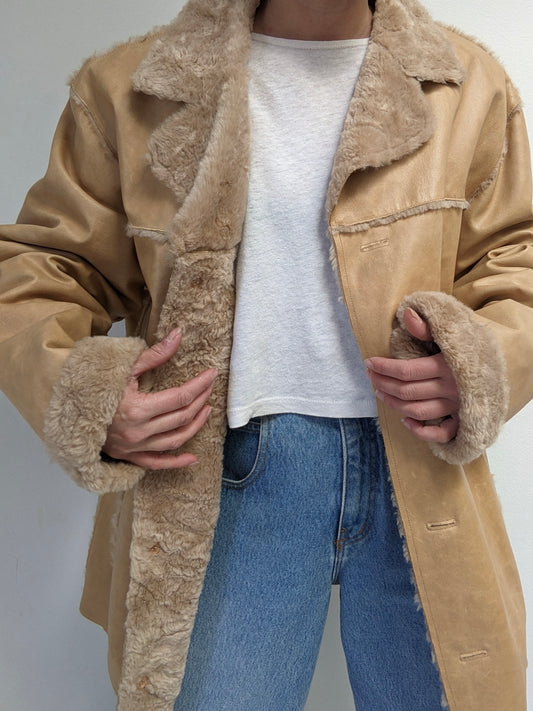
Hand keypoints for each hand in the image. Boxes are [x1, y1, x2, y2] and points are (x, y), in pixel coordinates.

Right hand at [102, 329, 216, 468]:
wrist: (67, 407)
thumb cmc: (94, 384)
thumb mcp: (124, 367)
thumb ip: (154, 354)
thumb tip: (178, 335)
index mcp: (137, 409)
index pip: (180, 397)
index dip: (200, 385)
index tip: (211, 374)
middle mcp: (138, 432)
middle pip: (182, 417)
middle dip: (200, 400)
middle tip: (209, 387)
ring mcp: (133, 447)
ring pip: (175, 440)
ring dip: (195, 425)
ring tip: (206, 410)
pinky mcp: (128, 457)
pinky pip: (157, 464)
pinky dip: (176, 462)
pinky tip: (192, 457)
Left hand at [365, 308, 459, 442]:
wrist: (507, 361)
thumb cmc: (472, 347)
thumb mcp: (452, 332)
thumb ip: (428, 327)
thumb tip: (406, 314)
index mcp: (446, 365)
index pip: (406, 370)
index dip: (383, 367)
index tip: (369, 363)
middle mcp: (450, 388)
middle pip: (407, 391)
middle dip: (383, 384)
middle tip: (370, 377)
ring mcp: (456, 406)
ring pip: (417, 411)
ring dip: (394, 404)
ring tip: (380, 393)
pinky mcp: (463, 419)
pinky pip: (440, 433)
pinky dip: (421, 431)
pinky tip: (406, 422)